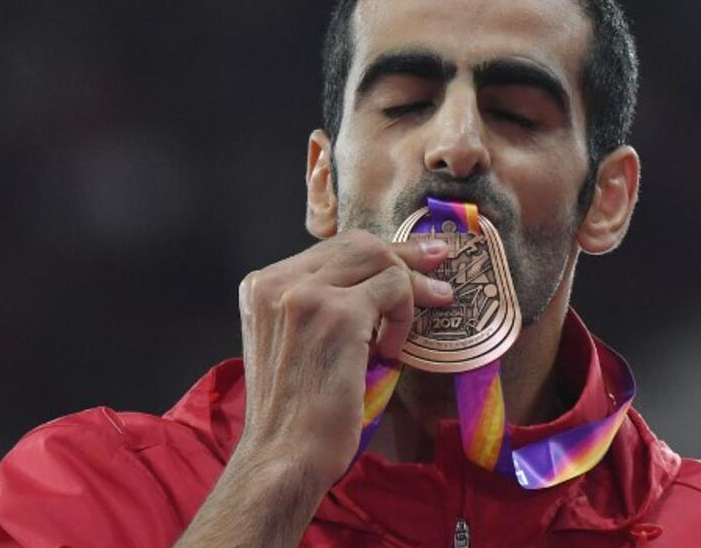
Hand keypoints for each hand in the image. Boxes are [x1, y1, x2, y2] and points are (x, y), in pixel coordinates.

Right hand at [235, 229, 452, 489]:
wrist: (283, 455)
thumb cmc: (295, 411)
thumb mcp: (296, 342)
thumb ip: (320, 305)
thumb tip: (381, 276)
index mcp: (262, 286)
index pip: (333, 249)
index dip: (378, 254)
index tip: (417, 259)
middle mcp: (278, 281)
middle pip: (359, 244)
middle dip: (405, 258)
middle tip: (438, 278)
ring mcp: (306, 294)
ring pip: (380, 260)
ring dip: (405, 295)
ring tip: (400, 337)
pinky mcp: (337, 314)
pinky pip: (394, 290)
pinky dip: (403, 318)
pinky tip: (390, 351)